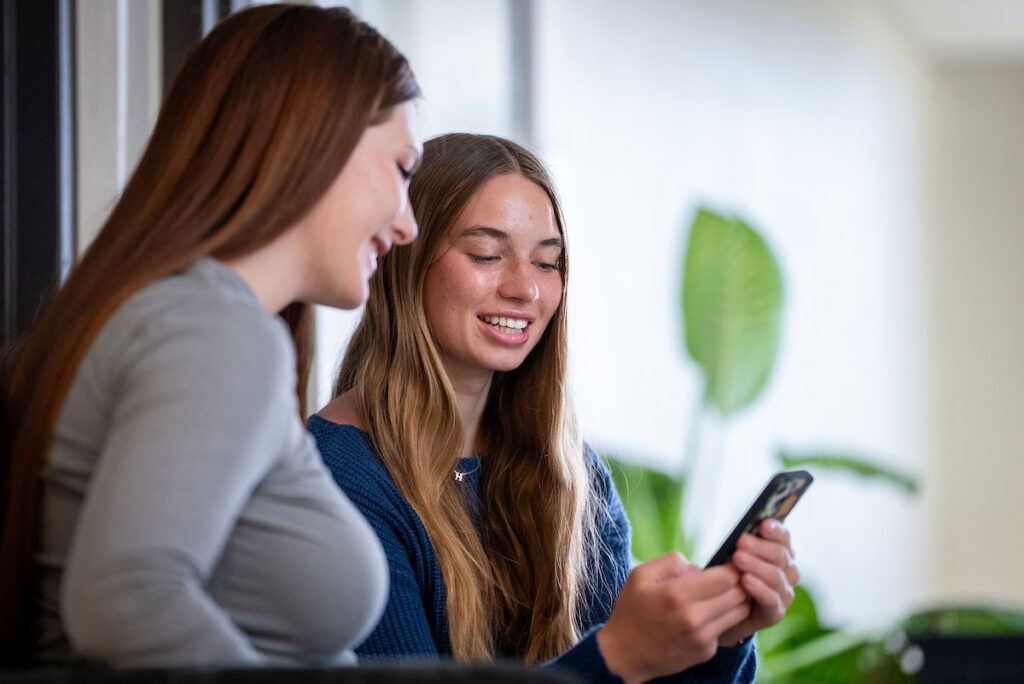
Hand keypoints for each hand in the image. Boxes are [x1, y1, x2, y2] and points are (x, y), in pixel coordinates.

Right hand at [597, 552, 750, 682]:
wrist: (624, 655)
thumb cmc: (631, 610)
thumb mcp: (640, 575)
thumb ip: (671, 562)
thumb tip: (699, 567)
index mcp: (677, 595)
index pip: (725, 577)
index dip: (733, 567)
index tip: (730, 562)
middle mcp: (693, 618)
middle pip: (738, 594)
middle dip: (739, 582)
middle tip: (729, 576)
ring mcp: (701, 638)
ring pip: (739, 613)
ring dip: (736, 600)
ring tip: (722, 593)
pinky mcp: (705, 652)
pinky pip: (726, 628)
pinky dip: (722, 618)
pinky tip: (708, 613)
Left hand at [718, 519, 799, 645]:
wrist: (721, 614)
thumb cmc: (727, 578)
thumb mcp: (730, 557)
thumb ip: (740, 546)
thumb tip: (739, 533)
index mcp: (779, 553)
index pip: (784, 538)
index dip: (775, 530)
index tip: (763, 523)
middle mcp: (787, 572)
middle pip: (781, 556)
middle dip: (760, 547)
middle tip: (741, 541)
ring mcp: (784, 593)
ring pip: (777, 576)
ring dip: (757, 565)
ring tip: (738, 558)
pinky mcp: (775, 612)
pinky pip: (771, 599)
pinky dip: (759, 588)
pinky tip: (745, 580)